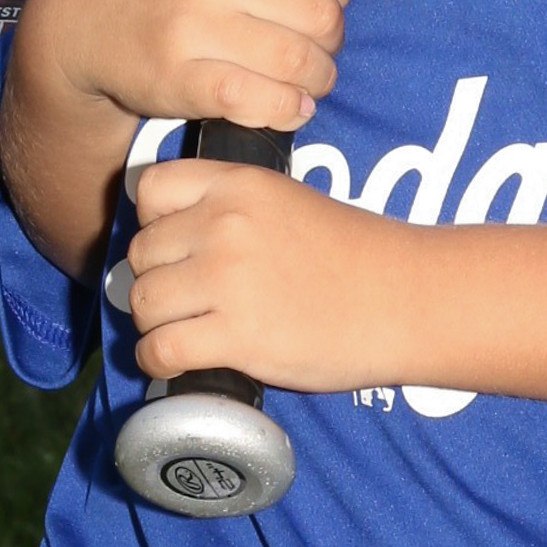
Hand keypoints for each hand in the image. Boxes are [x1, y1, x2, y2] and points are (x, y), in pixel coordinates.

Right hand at [26, 0, 349, 134]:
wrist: (75, 17)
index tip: (325, 15)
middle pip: (321, 19)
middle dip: (331, 48)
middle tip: (317, 60)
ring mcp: (194, 25)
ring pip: (297, 63)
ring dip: (317, 84)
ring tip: (306, 89)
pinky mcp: (178, 77)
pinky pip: (257, 99)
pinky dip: (285, 111)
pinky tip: (287, 110)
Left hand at [126, 157, 392, 391]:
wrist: (406, 298)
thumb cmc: (355, 256)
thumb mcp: (289, 201)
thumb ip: (233, 209)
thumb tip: (174, 241)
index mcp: (239, 185)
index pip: (150, 188)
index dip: (152, 221)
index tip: (174, 246)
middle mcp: (225, 225)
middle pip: (140, 253)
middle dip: (155, 280)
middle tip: (185, 300)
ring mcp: (228, 280)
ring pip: (142, 302)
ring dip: (155, 324)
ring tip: (185, 331)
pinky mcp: (236, 335)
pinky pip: (159, 350)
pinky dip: (158, 361)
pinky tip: (178, 361)